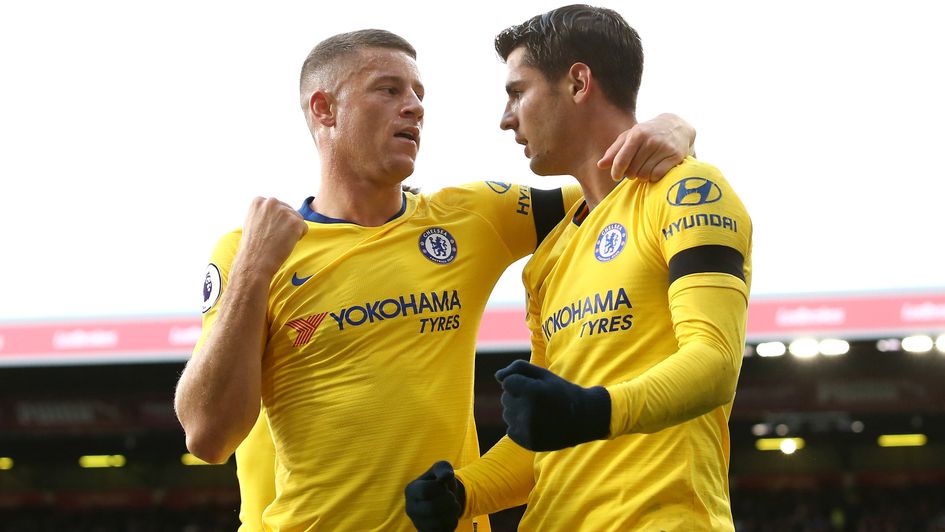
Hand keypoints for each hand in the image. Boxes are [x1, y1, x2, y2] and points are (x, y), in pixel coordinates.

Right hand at [235, 197, 307, 278]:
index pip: (277, 206)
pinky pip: (304, 228)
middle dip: (284, 224)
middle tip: (273, 238)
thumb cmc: (253, 246)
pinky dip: (298, 237)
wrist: (255, 262)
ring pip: (297, 219)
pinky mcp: (295, 222)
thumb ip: (263, 212)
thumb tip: (275, 208)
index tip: (265, 231)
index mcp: (258, 201)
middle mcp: (271, 202)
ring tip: (278, 241)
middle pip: (288, 211)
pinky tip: (285, 243)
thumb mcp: (252, 221)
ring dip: (291, 231)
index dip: (273, 221)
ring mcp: (284, 211)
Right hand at [404, 461, 463, 531]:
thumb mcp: (442, 468)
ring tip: (454, 506)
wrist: (445, 499)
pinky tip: (451, 516)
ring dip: (453, 512)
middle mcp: (410, 508)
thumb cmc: (442, 482)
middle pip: (432, 508)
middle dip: (449, 501)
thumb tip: (446, 476)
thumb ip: (443, 468)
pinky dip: (452, 523)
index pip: (425, 491)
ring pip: (438, 523)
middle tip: (452, 497)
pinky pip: (442, 531)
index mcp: (411, 490)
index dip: (441, 488)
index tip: (444, 486)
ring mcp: (417, 522)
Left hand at [495, 360, 610, 451]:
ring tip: (539, 412)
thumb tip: (497, 376)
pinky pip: (510, 430)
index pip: (506, 382)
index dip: (520, 382)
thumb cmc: (562, 392)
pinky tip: (537, 424)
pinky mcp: (528, 443)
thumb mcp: (544, 375)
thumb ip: (518, 369)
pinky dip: (520, 426)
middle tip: (540, 400)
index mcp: (533, 392)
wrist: (584, 419)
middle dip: (518, 396)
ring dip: (518, 411)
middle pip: (505, 398)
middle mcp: (529, 412)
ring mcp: (528, 430)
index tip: (535, 386)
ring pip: (507, 414)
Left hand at [598, 113, 695, 181]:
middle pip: (632, 171)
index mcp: (637, 134)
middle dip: (631, 173)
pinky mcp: (675, 156)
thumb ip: (614, 151)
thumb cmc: (647, 133)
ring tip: (644, 168)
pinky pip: (657, 175)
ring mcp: (664, 148)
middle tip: (635, 169)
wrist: (676, 126)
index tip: (616, 176)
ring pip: (645, 175)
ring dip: (642, 176)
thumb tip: (600, 165)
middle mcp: (651, 140)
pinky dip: (653, 177)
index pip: (621, 160)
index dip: (616, 172)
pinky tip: (654, 170)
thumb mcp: (629, 137)